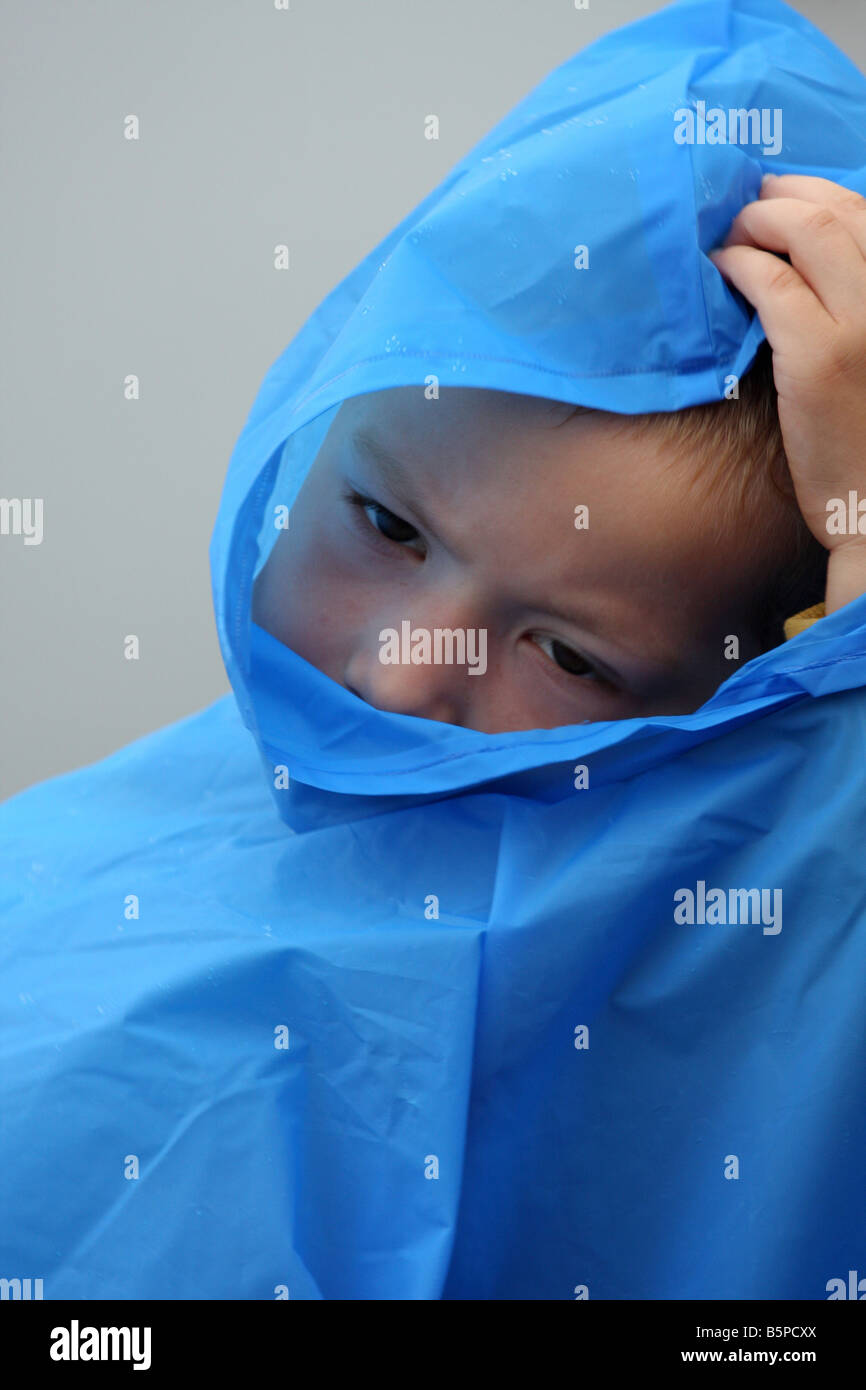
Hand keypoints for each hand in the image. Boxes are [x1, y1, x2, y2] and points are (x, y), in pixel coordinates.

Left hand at [709, 174, 865, 615]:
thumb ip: (855, 306)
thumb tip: (805, 261)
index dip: (817, 195)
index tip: (780, 200)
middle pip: (837, 208)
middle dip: (782, 196)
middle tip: (744, 208)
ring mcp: (862, 321)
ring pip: (806, 230)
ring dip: (757, 221)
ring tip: (729, 236)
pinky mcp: (820, 355)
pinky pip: (772, 282)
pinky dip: (741, 264)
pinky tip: (722, 269)